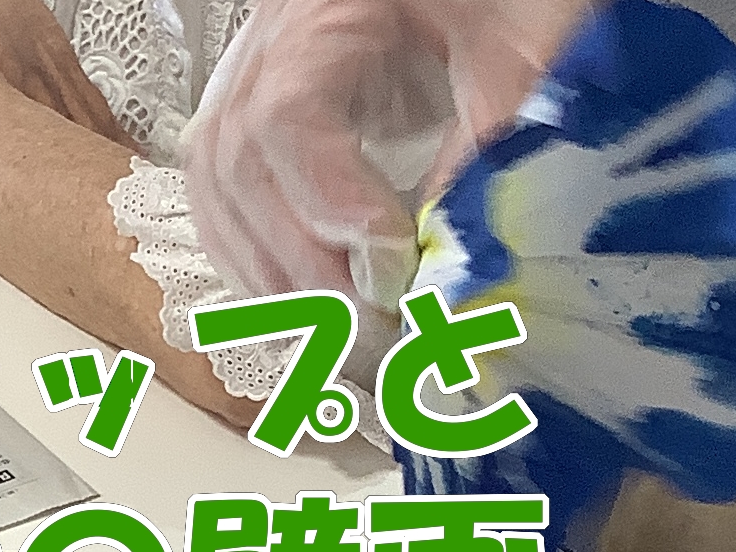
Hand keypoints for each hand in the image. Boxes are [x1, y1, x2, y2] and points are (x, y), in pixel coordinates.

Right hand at [181, 0, 598, 311]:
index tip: (392, 265)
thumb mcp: (514, 37)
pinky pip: (221, 216)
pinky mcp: (238, 134)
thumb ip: (496, 126)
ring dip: (278, 286)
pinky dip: (258, 273)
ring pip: (221, 207)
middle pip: (242, 178)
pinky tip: (304, 311)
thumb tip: (456, 247)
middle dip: (308, 271)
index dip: (330, 203)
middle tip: (378, 332)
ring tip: (348, 336)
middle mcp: (257, 61)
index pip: (286, 121)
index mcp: (318, 21)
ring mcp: (235, 99)